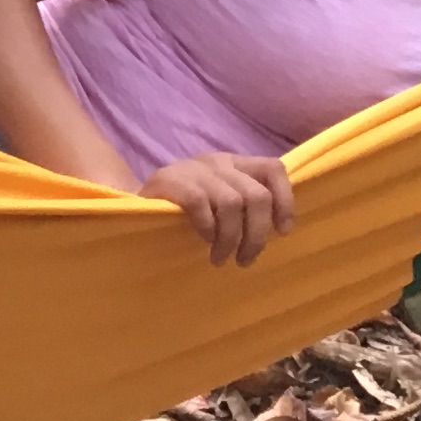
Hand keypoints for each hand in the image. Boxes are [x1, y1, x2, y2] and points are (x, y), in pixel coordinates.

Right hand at [143, 152, 294, 265]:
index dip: (285, 200)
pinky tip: (204, 241)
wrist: (135, 208)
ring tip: (221, 258)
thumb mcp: (222, 203)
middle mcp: (218, 161)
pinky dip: (208, 228)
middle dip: (257, 235)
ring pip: (233, 202)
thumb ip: (247, 206)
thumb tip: (280, 230)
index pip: (273, 168)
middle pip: (257, 195)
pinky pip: (200, 204)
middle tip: (245, 259)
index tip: (282, 232)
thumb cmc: (186, 213)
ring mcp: (193, 169)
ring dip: (231, 238)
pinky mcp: (169, 180)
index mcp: (235, 164)